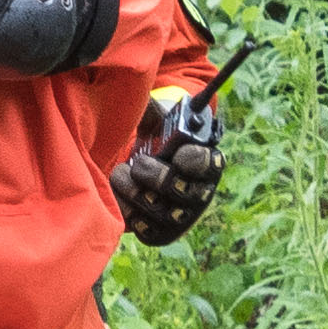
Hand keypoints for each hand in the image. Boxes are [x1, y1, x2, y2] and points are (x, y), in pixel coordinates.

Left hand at [111, 103, 224, 242]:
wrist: (141, 159)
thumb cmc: (154, 135)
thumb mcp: (157, 117)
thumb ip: (152, 109)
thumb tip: (135, 97)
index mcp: (206, 161)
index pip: (209, 164)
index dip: (195, 159)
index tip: (176, 150)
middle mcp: (199, 192)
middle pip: (186, 194)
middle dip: (158, 177)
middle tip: (138, 162)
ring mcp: (181, 215)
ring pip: (165, 215)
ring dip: (137, 194)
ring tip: (120, 174)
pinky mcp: (160, 231)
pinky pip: (147, 230)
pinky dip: (129, 213)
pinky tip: (118, 194)